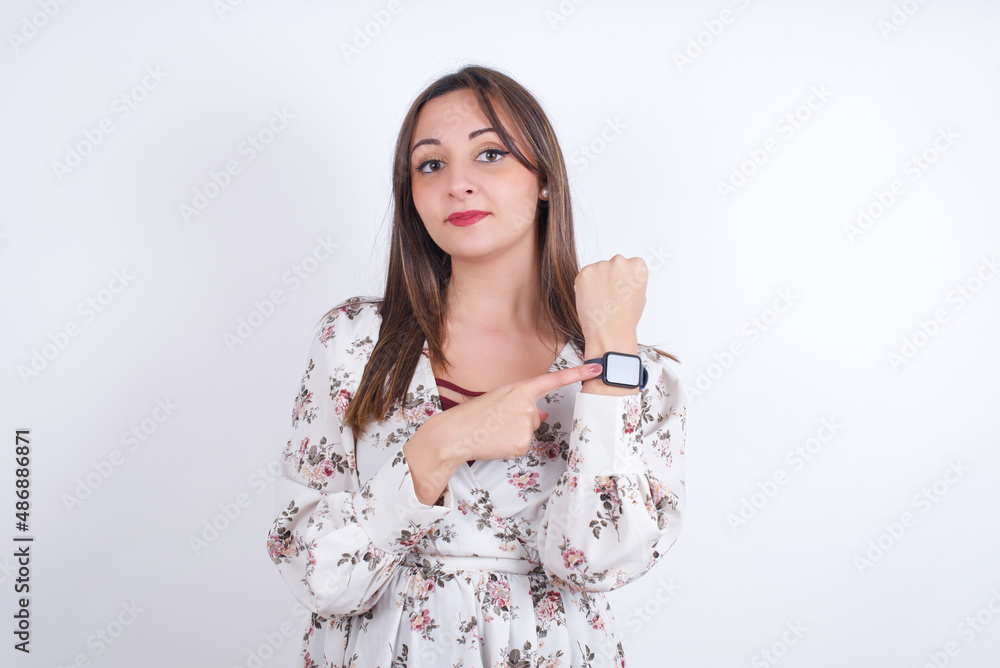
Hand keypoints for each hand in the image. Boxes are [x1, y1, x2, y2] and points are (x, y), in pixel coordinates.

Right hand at [419, 362, 603, 464]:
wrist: (456, 434)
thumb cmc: (474, 415)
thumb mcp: (499, 400)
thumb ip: (523, 403)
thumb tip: (542, 415)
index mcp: (519, 389)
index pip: (554, 380)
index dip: (578, 374)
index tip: (598, 369)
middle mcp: (527, 405)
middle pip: (536, 415)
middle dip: (520, 420)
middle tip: (497, 421)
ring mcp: (527, 424)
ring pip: (529, 431)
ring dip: (515, 433)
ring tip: (494, 431)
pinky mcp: (523, 442)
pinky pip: (524, 446)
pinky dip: (512, 446)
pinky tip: (497, 442)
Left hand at [575, 254, 647, 341]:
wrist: (609, 333)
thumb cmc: (625, 319)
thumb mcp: (639, 295)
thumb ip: (632, 280)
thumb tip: (624, 277)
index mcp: (637, 266)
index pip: (629, 264)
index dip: (623, 278)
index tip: (621, 288)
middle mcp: (620, 262)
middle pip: (612, 265)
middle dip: (609, 277)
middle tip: (609, 296)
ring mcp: (602, 266)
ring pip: (597, 270)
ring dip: (596, 281)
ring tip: (600, 300)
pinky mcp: (586, 272)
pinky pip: (584, 276)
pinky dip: (584, 285)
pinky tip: (591, 299)